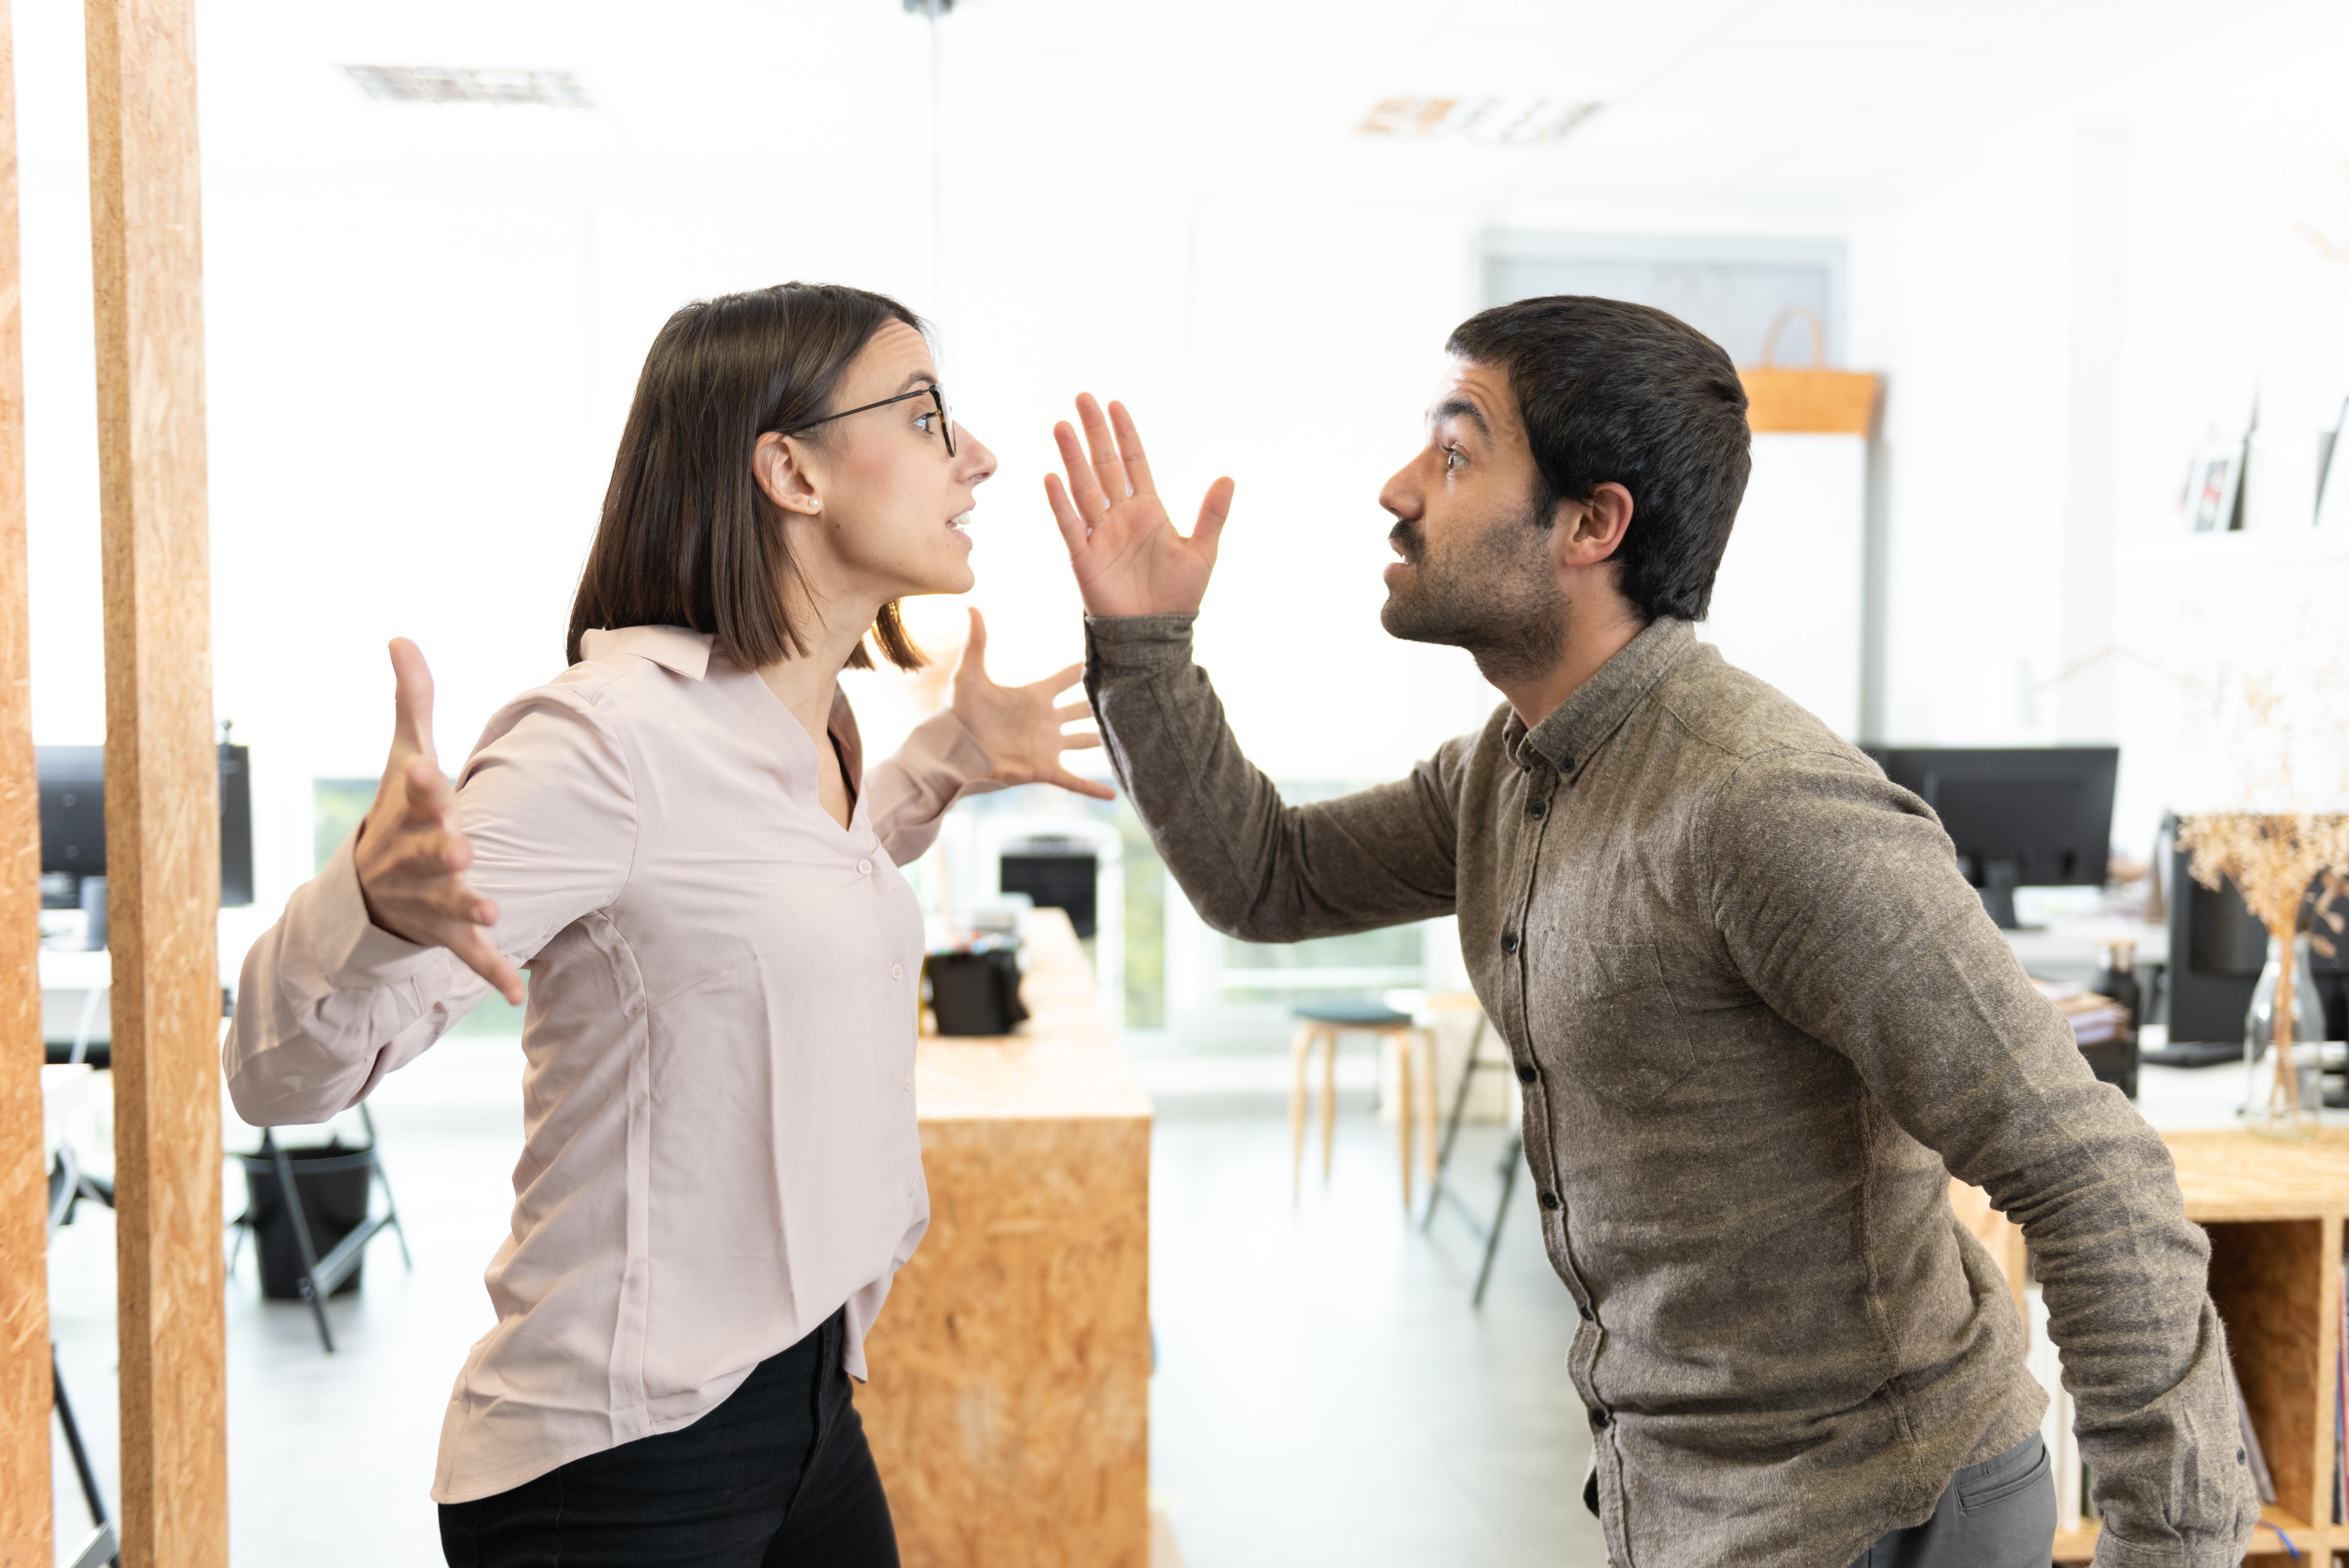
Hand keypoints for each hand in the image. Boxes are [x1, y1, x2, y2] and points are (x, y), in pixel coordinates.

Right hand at [352, 640, 525, 1003]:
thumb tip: (400, 636)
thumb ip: (413, 699)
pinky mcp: (444, 931)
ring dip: (469, 906)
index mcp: (411, 812)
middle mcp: (416, 856)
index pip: (415, 793)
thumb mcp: (406, 756)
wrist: (369, 887)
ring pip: (449, 904)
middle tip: (461, 847)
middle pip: (430, 852)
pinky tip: (516, 990)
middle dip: (443, 851)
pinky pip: (469, 954)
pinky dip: (491, 972)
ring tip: (493, 909)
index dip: (420, 782)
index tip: (425, 769)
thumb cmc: (398, 811)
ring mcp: (428, 897)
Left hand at [948, 608, 1114, 800]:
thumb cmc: (961, 713)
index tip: (1109, 656)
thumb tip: (971, 605)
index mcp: (1035, 695)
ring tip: (1130, 736)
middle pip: (1082, 708)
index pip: (1067, 678)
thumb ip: (977, 641)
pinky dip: (1093, 789)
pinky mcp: (1045, 769)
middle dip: (1102, 702)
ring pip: (1084, 741)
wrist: (955, 751)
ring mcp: (1048, 745)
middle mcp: (1047, 720)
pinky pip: (1074, 781)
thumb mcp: (970, 675)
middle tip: (1129, 693)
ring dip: (1104, 740)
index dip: (1084, 667)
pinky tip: (1114, 798)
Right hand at [1045, 393, 1234, 617]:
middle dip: (1093, 432)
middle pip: (1103, 466)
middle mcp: (1120, 516)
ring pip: (1083, 488)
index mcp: (1148, 510)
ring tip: (1062, 425)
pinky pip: (1070, 525)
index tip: (1115, 404)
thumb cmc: (1178, 595)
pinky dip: (1060, 503)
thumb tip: (1228, 476)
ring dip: (1072, 457)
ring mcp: (1099, 535)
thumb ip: (1213, 514)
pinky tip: (1051, 477)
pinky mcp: (1084, 558)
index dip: (1125, 434)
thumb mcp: (1203, 550)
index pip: (1134, 463)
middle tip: (1082, 398)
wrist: (1154, 634)